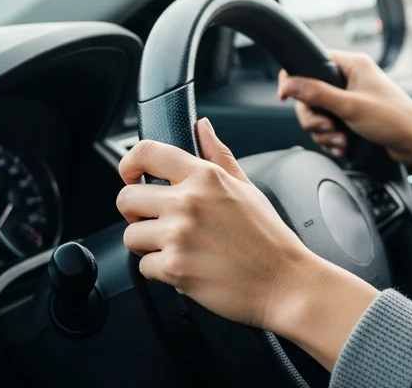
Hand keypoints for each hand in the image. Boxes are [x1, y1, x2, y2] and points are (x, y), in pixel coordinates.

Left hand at [116, 118, 376, 366]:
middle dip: (138, 212)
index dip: (129, 164)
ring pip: (130, 235)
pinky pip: (143, 266)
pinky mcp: (173, 267)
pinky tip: (188, 267)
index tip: (131, 175)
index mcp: (206, 176)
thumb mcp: (247, 188)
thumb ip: (218, 155)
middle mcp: (188, 201)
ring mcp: (178, 235)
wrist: (285, 283)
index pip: (146, 153)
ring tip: (180, 248)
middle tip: (160, 222)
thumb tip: (201, 127)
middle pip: (126, 197)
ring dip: (148, 244)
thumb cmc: (269, 238)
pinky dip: (161, 271)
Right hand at [278, 51, 411, 161]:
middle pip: (309, 94)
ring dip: (324, 132)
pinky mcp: (352, 116)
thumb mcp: (351, 106)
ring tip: (339, 140)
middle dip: (314, 118)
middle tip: (327, 127)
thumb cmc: (394, 119)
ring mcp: (351, 98)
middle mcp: (350, 78)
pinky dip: (331, 138)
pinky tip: (342, 146)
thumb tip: (289, 83)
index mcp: (352, 65)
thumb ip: (317, 94)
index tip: (286, 97)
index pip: (311, 62)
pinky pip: (329, 125)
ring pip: (318, 113)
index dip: (295, 80)